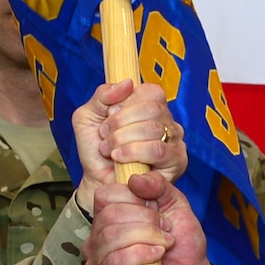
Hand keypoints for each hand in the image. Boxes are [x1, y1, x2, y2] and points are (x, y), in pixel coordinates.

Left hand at [72, 81, 186, 206]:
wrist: (96, 181)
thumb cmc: (96, 150)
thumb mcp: (88, 116)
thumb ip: (102, 95)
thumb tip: (127, 83)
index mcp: (149, 106)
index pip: (150, 91)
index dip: (126, 103)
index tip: (108, 117)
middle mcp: (166, 121)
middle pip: (152, 109)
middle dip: (121, 124)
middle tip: (106, 137)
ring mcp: (174, 140)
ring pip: (154, 129)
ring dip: (124, 140)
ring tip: (110, 151)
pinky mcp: (176, 161)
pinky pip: (158, 150)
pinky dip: (133, 153)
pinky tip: (120, 159)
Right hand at [84, 172, 210, 264]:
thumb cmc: (181, 244)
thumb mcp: (175, 205)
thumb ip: (158, 185)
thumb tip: (135, 179)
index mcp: (108, 218)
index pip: (105, 196)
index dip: (134, 198)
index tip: (158, 210)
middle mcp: (96, 239)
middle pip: (109, 215)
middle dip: (146, 220)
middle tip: (165, 231)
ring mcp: (97, 264)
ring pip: (111, 237)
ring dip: (147, 237)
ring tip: (164, 245)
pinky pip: (115, 261)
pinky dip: (141, 254)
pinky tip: (157, 256)